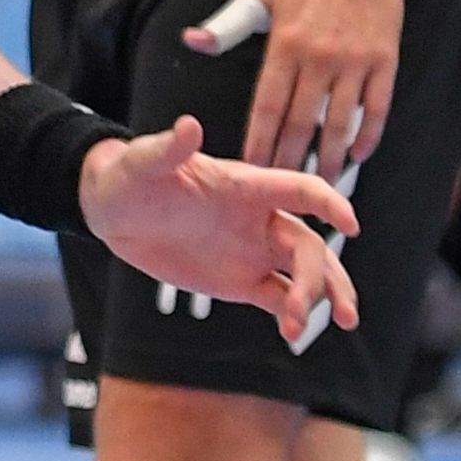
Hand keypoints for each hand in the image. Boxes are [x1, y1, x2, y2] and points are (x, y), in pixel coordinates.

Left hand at [80, 118, 360, 352]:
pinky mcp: (239, 280)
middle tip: (309, 306)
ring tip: (317, 327)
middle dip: (321, 276)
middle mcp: (260, 219)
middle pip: (309, 246)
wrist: (111, 210)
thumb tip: (189, 125)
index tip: (349, 225)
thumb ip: (169, 149)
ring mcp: (253, 251)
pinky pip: (278, 297)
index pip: (301, 190)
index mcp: (247, 186)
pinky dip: (290, 314)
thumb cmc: (130, 175)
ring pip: (304, 274)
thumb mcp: (144, 162)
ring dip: (319, 299)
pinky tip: (292, 335)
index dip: (329, 204)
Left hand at [183, 0, 403, 172]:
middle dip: (291, 160)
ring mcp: (356, 60)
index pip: (268, 106)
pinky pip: (378, 106)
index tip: (251, 167)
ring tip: (322, 184)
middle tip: (284, 190)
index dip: (260, 141)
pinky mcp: (385, 59)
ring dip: (331, 156)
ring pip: (342, 121)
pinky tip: (358, 153)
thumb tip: (193, 41)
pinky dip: (368, 133)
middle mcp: (320, 57)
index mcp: (285, 45)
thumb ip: (227, 24)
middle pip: (303, 122)